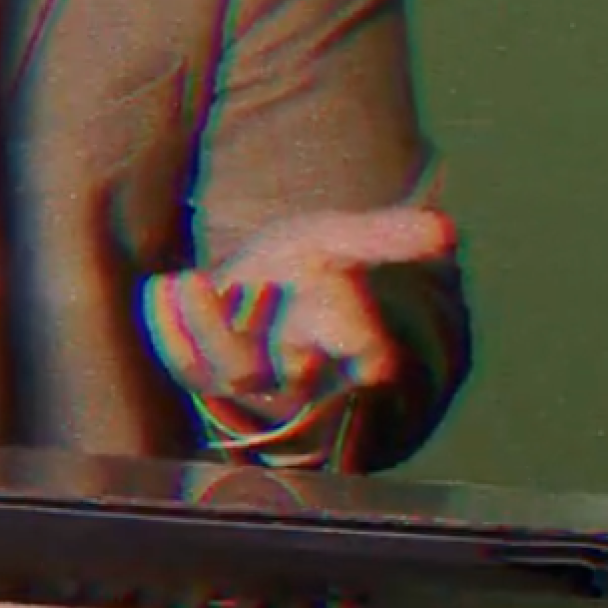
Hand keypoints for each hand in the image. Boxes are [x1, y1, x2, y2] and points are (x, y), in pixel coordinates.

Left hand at [143, 208, 456, 429]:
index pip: (367, 360)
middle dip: (268, 339)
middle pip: (286, 377)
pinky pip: (184, 364)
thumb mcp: (342, 240)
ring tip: (187, 279)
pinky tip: (160, 286)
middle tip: (242, 285)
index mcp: (346, 342)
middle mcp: (301, 370)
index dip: (368, 354)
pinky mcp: (204, 371)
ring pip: (230, 373)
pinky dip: (168, 329)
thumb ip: (387, 236)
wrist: (263, 290)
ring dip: (205, 330)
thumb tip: (447, 230)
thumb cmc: (309, 269)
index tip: (369, 347)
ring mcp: (250, 377)